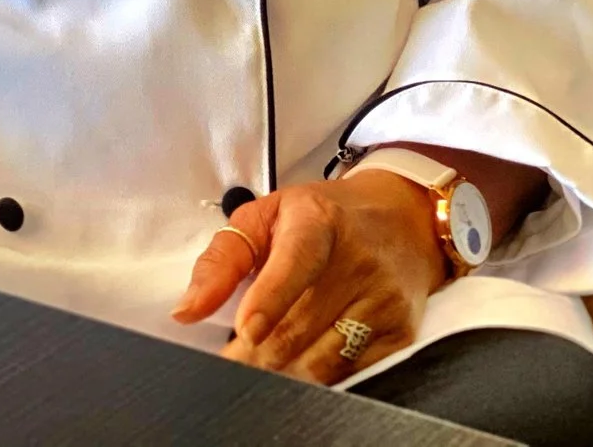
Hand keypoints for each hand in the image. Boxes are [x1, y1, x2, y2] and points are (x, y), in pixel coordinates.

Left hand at [169, 172, 446, 384]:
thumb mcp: (267, 216)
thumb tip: (188, 310)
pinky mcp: (401, 331)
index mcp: (319, 221)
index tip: (246, 330)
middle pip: (298, 328)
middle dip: (255, 353)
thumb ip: (222, 259)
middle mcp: (359, 259)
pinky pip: (348, 373)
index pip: (296, 264)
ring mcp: (384, 297)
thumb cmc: (325, 217)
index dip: (269, 300)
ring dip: (282, 369)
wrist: (404, 218)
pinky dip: (316, 376)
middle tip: (232, 359)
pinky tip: (302, 360)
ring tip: (264, 357)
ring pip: (320, 360)